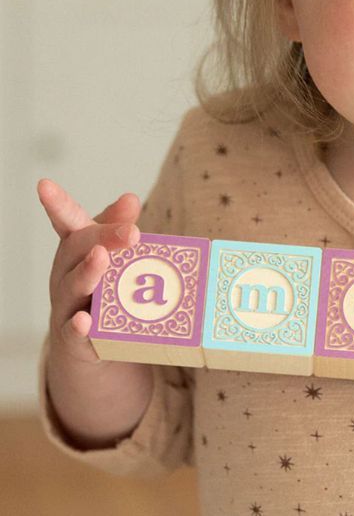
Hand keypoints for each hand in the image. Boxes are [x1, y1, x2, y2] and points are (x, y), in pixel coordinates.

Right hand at [37, 179, 140, 364]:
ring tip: (102, 259)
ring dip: (89, 272)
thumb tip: (129, 198)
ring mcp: (67, 305)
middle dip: (103, 237)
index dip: (57, 204)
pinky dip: (79, 326)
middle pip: (79, 250)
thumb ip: (118, 226)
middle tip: (132, 232)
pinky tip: (85, 320)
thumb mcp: (110, 254)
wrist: (87, 344)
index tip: (44, 185)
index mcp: (77, 250)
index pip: (68, 223)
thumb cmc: (103, 288)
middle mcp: (66, 273)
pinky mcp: (74, 338)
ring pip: (74, 286)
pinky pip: (74, 331)